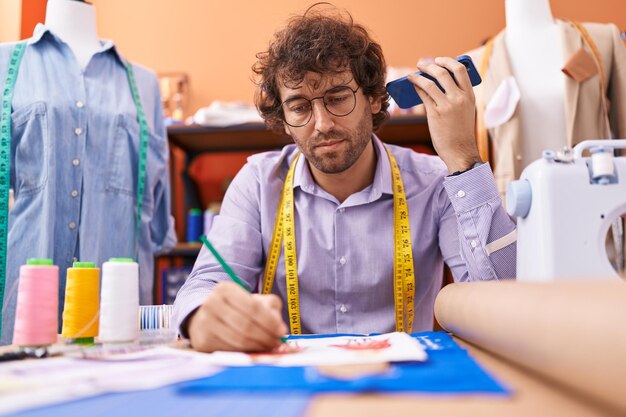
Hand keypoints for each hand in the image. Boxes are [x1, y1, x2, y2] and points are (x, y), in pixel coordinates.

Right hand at [187, 281, 287, 352]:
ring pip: (238, 340)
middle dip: (266, 336)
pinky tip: (253, 350)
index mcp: (225, 289)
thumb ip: (270, 307)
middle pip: (246, 325)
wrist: (205, 317)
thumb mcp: (253, 300)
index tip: (282, 331)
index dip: (270, 321)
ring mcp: (204, 322)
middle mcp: (211, 303)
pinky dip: (245, 352)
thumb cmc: (236, 308)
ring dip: (258, 346)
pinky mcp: (202, 341)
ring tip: (268, 346)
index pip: (253, 307)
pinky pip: (230, 350)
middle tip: (277, 342)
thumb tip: (279, 327)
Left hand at [407, 57, 481, 172]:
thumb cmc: (460, 132)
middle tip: (421, 64)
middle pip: (444, 72)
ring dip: (419, 75)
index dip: (448, 61)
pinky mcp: (436, 113)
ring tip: (412, 74)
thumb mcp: (465, 111)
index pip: (460, 70)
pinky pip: (424, 95)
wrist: (460, 151)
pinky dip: (416, 87)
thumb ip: (457, 97)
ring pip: (431, 82)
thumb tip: (438, 84)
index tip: (438, 60)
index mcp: (470, 95)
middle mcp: (460, 98)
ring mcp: (448, 105)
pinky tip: (411, 85)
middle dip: (430, 65)